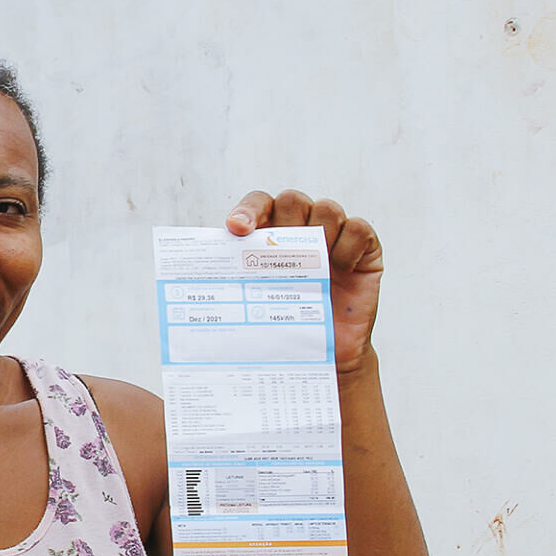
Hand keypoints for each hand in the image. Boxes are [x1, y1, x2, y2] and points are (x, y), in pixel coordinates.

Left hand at [227, 190, 382, 374]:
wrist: (326, 356)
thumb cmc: (287, 325)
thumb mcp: (255, 303)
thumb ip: (234, 282)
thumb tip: (190, 284)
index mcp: (271, 234)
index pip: (258, 204)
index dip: (248, 210)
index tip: (236, 229)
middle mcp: (302, 229)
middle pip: (293, 199)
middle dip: (284, 219)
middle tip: (278, 251)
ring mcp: (334, 237)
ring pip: (327, 208)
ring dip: (319, 231)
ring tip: (313, 265)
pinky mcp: (364, 250)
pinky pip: (359, 229)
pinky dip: (348, 245)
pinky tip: (340, 268)